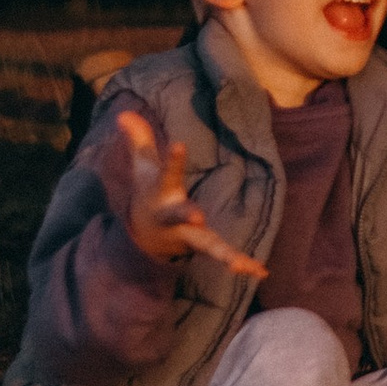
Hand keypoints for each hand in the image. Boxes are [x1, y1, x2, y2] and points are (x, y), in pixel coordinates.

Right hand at [96, 109, 266, 278]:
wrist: (144, 236)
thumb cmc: (150, 193)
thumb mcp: (144, 167)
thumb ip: (139, 140)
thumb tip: (125, 113)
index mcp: (162, 193)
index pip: (168, 172)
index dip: (173, 159)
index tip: (180, 145)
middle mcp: (174, 216)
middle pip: (180, 214)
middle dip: (187, 214)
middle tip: (198, 215)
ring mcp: (188, 233)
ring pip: (206, 245)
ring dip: (224, 255)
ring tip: (241, 267)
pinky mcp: (202, 246)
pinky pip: (222, 256)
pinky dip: (242, 264)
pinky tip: (262, 272)